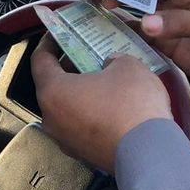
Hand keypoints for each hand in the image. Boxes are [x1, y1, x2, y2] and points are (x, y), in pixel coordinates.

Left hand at [31, 36, 171, 173]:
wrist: (149, 152)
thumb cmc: (132, 105)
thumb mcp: (126, 65)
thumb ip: (112, 59)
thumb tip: (110, 65)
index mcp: (53, 92)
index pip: (40, 60)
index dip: (49, 43)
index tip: (57, 34)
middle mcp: (52, 119)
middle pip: (54, 87)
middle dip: (70, 69)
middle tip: (87, 55)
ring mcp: (67, 141)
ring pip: (68, 109)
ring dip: (82, 94)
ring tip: (105, 81)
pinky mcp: (84, 155)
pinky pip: (82, 127)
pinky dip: (92, 114)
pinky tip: (114, 107)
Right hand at [106, 0, 189, 101]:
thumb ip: (182, 24)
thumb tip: (147, 23)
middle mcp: (182, 2)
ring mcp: (174, 23)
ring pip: (142, 13)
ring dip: (122, 10)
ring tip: (97, 9)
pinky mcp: (170, 44)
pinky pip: (145, 35)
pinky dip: (128, 33)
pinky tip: (111, 32)